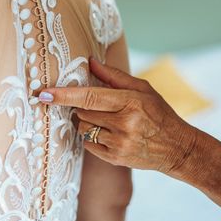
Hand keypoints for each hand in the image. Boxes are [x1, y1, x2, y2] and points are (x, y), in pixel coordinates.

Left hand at [38, 57, 201, 177]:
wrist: (177, 148)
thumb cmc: (159, 113)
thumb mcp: (142, 89)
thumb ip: (114, 76)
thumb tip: (90, 62)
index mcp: (130, 102)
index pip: (89, 97)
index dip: (64, 95)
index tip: (43, 94)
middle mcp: (124, 124)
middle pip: (82, 113)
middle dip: (82, 107)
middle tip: (98, 106)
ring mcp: (118, 143)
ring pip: (83, 129)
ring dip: (87, 122)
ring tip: (108, 121)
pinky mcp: (114, 158)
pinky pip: (87, 145)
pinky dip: (91, 137)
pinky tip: (110, 134)